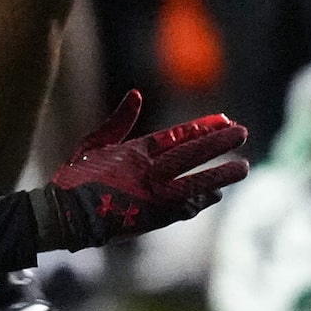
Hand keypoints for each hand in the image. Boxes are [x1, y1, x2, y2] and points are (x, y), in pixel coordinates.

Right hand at [35, 91, 248, 248]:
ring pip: (197, 181)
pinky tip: (216, 194)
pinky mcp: (156, 217)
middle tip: (242, 133)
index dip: (202, 128)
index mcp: (134, 151)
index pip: (177, 135)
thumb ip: (118, 120)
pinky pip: (187, 206)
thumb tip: (136, 94)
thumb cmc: (75, 179)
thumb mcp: (93, 144)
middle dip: (219, 142)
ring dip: (221, 174)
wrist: (67, 217)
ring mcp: (155, 195)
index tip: (223, 121)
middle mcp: (149, 171)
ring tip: (243, 167)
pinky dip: (202, 199)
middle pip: (192, 153)